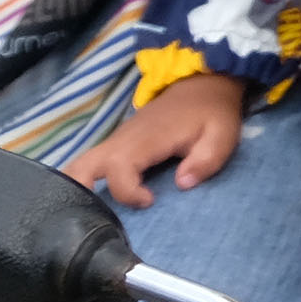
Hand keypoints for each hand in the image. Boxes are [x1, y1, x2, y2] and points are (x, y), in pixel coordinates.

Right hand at [62, 70, 247, 207]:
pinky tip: (98, 202)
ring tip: (91, 214)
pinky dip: (87, 182)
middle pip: (82, 166)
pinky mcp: (119, 144)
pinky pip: (92, 164)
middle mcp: (123, 140)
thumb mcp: (221, 135)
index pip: (118, 169)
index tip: (150, 201)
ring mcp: (117, 140)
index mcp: (146, 139)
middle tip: (96, 217)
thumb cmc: (211, 112)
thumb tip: (182, 183)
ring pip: (81, 164)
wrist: (202, 84)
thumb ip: (206, 160)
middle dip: (78, 193)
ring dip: (78, 188)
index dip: (127, 192)